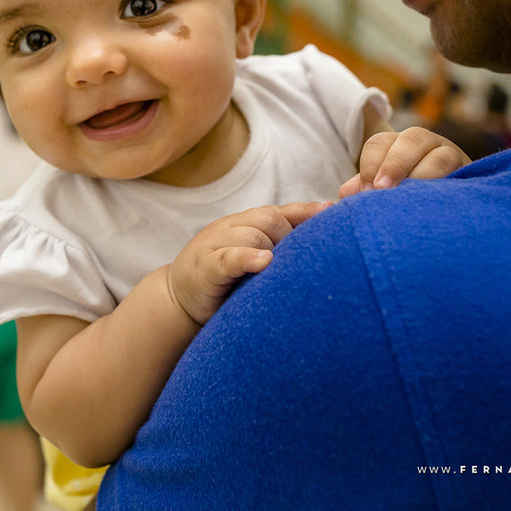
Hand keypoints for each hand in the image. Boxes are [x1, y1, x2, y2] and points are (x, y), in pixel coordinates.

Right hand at [167, 201, 330, 325]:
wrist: (177, 300)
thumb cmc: (224, 282)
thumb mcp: (252, 260)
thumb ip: (278, 251)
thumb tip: (321, 246)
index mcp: (244, 225)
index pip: (280, 211)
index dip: (306, 212)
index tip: (333, 214)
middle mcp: (230, 228)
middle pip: (268, 217)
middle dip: (289, 235)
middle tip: (303, 260)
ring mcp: (214, 245)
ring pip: (251, 233)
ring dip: (272, 247)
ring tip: (284, 265)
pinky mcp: (204, 268)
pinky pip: (227, 257)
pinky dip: (247, 257)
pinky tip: (264, 263)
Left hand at [341, 127, 469, 197]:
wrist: (450, 206)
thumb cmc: (407, 195)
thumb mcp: (385, 187)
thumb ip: (365, 187)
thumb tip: (346, 193)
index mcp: (397, 144)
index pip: (379, 143)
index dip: (370, 164)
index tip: (366, 190)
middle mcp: (425, 144)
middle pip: (411, 140)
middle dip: (395, 163)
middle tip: (382, 189)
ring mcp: (450, 155)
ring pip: (440, 155)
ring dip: (423, 174)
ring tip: (411, 196)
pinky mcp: (468, 173)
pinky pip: (462, 172)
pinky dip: (448, 185)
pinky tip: (436, 203)